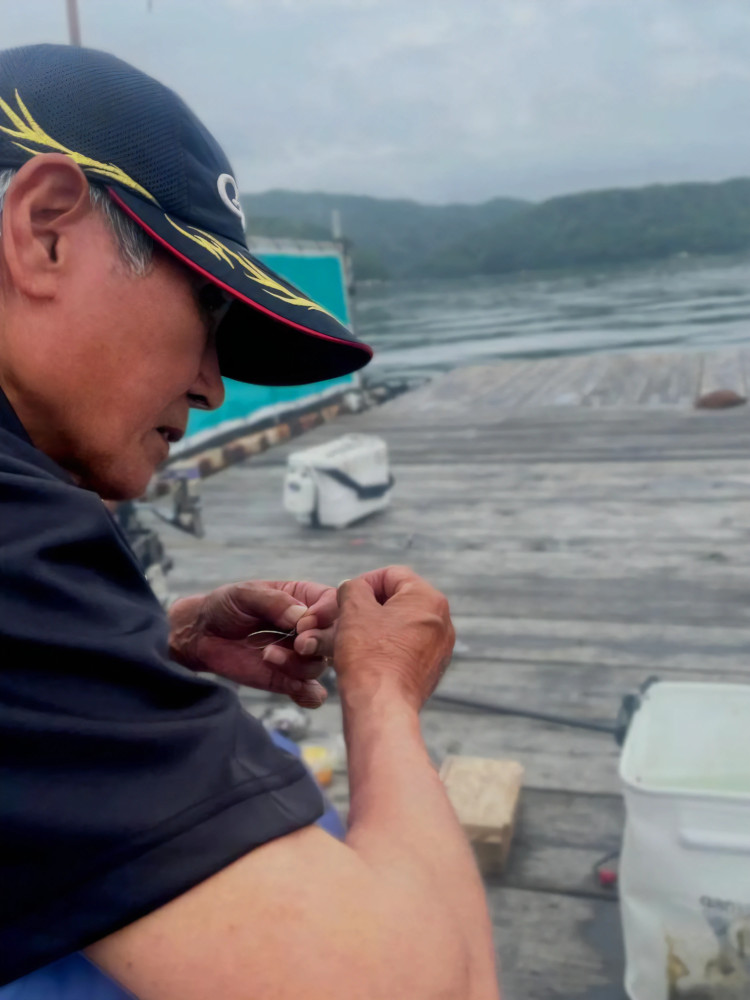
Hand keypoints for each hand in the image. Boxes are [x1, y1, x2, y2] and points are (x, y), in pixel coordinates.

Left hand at [168, 580, 338, 707]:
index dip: (326, 614)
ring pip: (320, 666)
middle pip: (335, 638)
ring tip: (267, 655)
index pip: (333, 604)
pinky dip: (309, 695)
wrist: (202, 635)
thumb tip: (302, 618)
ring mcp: (300, 656)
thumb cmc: (225, 606)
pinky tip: (291, 687)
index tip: (305, 623)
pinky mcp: (288, 680)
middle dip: (320, 642)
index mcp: (304, 599)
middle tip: (298, 644)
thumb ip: (274, 601)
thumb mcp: (244, 594)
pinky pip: (312, 694)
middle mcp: (309, 628)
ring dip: (299, 665)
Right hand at [334, 566, 454, 710]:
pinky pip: (408, 647)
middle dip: (370, 606)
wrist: (382, 706)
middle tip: (346, 619)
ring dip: (377, 627)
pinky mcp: (433, 668)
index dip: (363, 583)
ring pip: (402, 624)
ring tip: (354, 639)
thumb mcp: (354, 610)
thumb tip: (355, 588)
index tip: (345, 599)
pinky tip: (369, 658)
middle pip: (399, 599)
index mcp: (428, 598)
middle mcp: (442, 620)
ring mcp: (441, 646)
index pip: (391, 575)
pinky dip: (388, 647)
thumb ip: (354, 588)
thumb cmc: (369, 656)